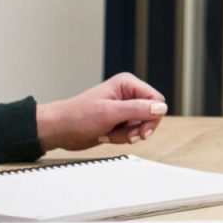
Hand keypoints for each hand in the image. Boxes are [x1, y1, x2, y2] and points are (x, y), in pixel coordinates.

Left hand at [37, 73, 167, 150]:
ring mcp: (124, 109)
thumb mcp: (110, 113)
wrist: (60, 130)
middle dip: (138, 128)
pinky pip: (131, 132)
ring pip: (141, 126)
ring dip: (127, 135)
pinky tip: (107, 134)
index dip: (151, 117)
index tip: (141, 130)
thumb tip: (161, 108)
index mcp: (127, 84)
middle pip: (151, 114)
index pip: (156, 100)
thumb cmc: (78, 116)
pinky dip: (121, 138)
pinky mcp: (119, 121)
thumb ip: (137, 110)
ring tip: (109, 133)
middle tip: (127, 136)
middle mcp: (128, 94)